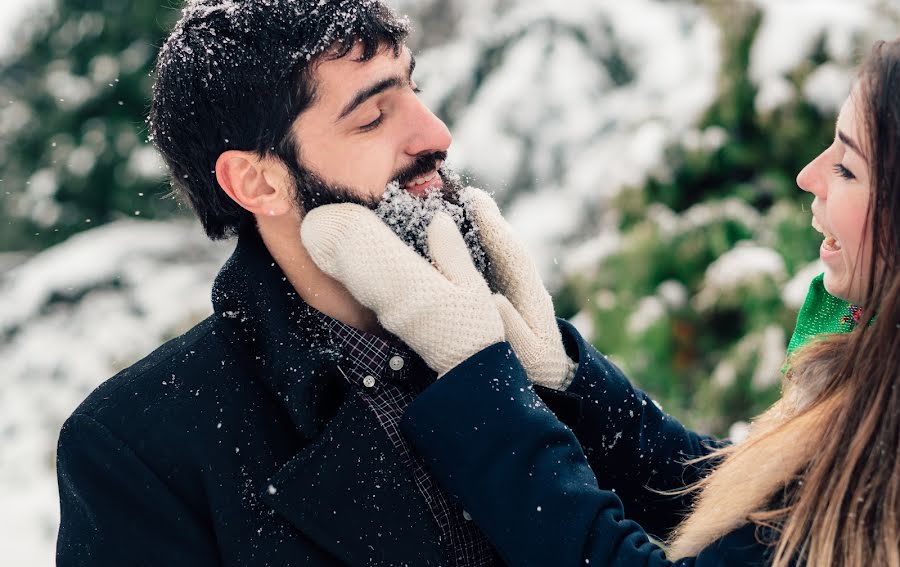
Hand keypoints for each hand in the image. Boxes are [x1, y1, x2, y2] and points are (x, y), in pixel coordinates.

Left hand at [301, 204, 504, 375]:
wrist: (464, 370)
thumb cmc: (473, 328)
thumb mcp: (473, 288)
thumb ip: (453, 253)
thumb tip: (438, 220)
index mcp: (412, 285)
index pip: (373, 251)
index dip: (352, 229)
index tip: (338, 211)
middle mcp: (390, 298)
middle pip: (352, 264)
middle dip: (332, 239)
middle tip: (315, 217)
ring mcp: (384, 311)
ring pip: (350, 278)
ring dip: (333, 255)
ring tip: (317, 232)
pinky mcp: (384, 319)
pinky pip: (358, 290)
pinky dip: (344, 271)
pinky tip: (335, 260)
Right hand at [464, 188, 576, 388]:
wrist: (556, 378)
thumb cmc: (540, 370)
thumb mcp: (528, 356)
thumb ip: (513, 328)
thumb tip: (495, 300)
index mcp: (531, 296)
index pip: (512, 255)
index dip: (494, 227)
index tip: (477, 202)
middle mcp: (526, 285)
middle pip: (507, 245)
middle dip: (489, 219)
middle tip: (467, 193)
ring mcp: (518, 288)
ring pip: (501, 251)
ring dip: (484, 228)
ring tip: (461, 205)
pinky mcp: (509, 294)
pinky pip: (494, 264)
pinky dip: (481, 246)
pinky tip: (462, 235)